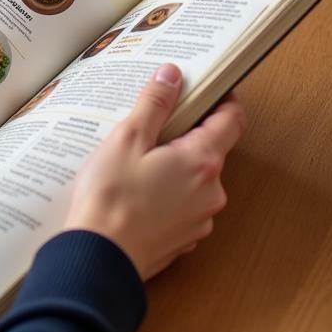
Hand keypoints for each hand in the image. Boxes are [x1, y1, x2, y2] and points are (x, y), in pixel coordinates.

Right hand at [64, 63, 245, 279]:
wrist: (99, 257)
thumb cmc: (110, 196)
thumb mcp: (127, 138)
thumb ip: (154, 104)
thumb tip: (173, 74)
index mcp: (202, 160)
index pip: (232, 121)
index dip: (222, 101)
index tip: (204, 91)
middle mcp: (211, 191)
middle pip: (209, 151)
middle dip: (183, 137)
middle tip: (147, 131)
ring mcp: (200, 219)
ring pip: (193, 181)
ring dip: (172, 170)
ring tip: (132, 167)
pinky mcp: (184, 240)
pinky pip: (181, 207)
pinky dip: (164, 197)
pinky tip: (133, 196)